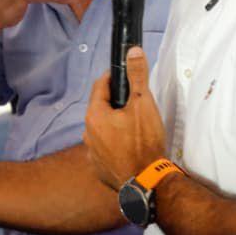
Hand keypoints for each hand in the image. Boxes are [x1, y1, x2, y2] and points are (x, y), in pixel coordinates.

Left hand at [85, 47, 167, 190]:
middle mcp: (88, 133)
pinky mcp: (99, 169)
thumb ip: (137, 75)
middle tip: (136, 103)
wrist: (147, 184)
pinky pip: (105, 149)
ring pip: (102, 129)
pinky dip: (115, 144)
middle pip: (101, 108)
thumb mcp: (143, 103)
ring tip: (135, 127)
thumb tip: (133, 51)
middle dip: (116, 103)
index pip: (100, 86)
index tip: (126, 76)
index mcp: (94, 115)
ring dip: (114, 124)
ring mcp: (92, 154)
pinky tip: (130, 147)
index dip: (114, 78)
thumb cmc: (144, 142)